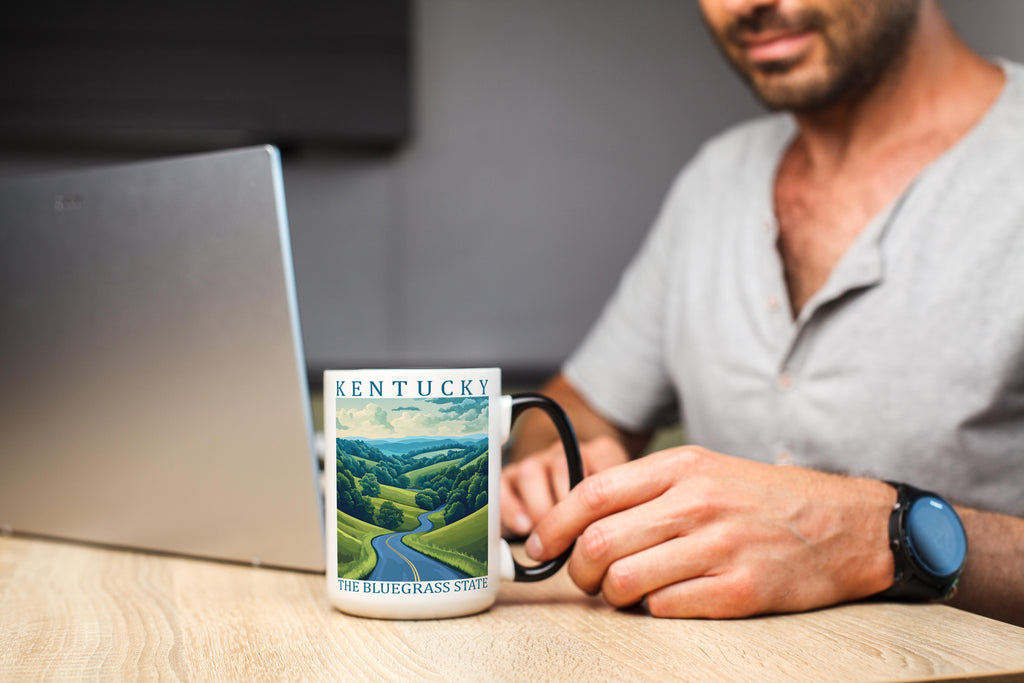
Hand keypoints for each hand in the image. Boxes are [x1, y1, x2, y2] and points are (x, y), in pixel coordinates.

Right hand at [501, 435, 629, 536]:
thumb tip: (608, 536)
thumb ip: (616, 514)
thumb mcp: (616, 508)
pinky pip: (503, 485)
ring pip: (531, 472)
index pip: (602, 463)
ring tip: (549, 536)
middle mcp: (565, 453)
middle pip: (562, 467)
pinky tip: (524, 527)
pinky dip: (511, 508)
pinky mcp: (510, 478)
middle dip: (566, 508)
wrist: (566, 510)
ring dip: (540, 509)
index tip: (601, 527)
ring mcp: (536, 462)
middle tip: (573, 536)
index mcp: (598, 454)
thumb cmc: (597, 513)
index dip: (600, 499)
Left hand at [524, 446, 896, 617]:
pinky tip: (668, 599)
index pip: (592, 494)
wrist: (844, 524)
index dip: (553, 525)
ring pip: (623, 581)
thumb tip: (580, 522)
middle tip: (584, 579)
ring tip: (625, 592)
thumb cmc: (763, 499)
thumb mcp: (705, 471)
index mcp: (682, 468)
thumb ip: (646, 491)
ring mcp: (719, 547)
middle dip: (576, 571)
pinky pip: (664, 609)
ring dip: (610, 596)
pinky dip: (653, 610)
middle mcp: (697, 503)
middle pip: (598, 542)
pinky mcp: (740, 590)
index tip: (538, 547)